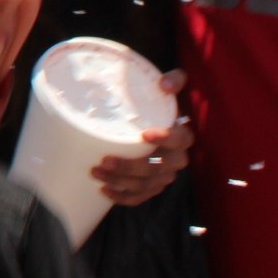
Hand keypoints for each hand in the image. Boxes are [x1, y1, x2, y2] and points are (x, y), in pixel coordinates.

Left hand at [94, 76, 191, 205]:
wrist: (155, 121)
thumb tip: (165, 84)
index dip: (166, 139)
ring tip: (95, 171)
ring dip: (121, 182)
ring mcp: (164, 176)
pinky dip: (123, 198)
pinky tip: (105, 191)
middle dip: (131, 167)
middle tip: (105, 159)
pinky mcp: (152, 186)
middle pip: (157, 169)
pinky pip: (141, 197)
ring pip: (146, 185)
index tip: (144, 134)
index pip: (180, 141)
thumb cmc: (159, 103)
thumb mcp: (170, 87)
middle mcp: (176, 160)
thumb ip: (173, 80)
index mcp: (182, 137)